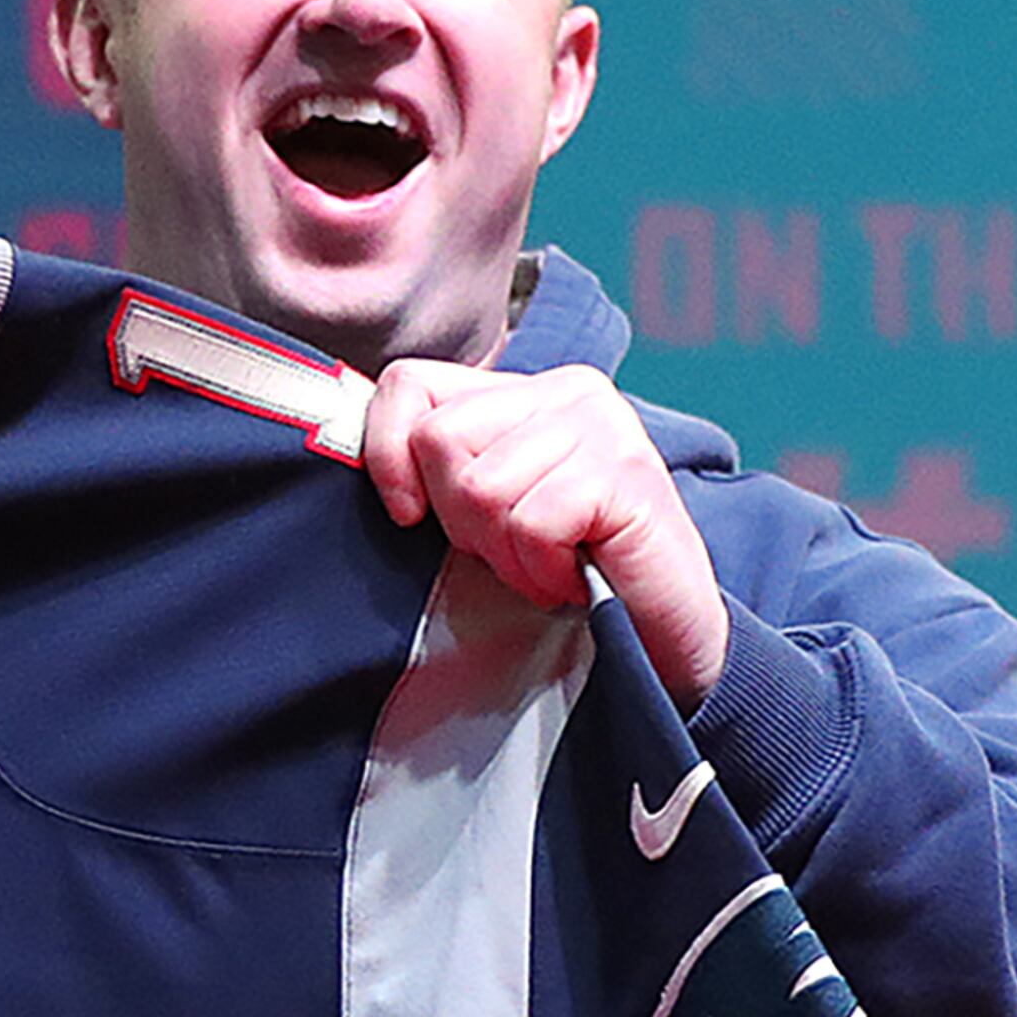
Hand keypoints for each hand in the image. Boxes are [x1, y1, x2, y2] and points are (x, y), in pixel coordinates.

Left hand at [359, 358, 730, 705]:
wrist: (666, 634)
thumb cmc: (567, 571)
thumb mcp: (485, 511)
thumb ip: (439, 470)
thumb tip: (349, 453)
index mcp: (524, 390)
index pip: (411, 382)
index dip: (387, 452)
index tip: (408, 515)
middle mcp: (566, 390)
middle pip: (439, 440)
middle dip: (460, 519)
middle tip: (512, 549)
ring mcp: (601, 426)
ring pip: (482, 488)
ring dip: (506, 552)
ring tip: (548, 564)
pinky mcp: (625, 473)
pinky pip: (532, 521)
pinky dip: (543, 568)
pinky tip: (574, 576)